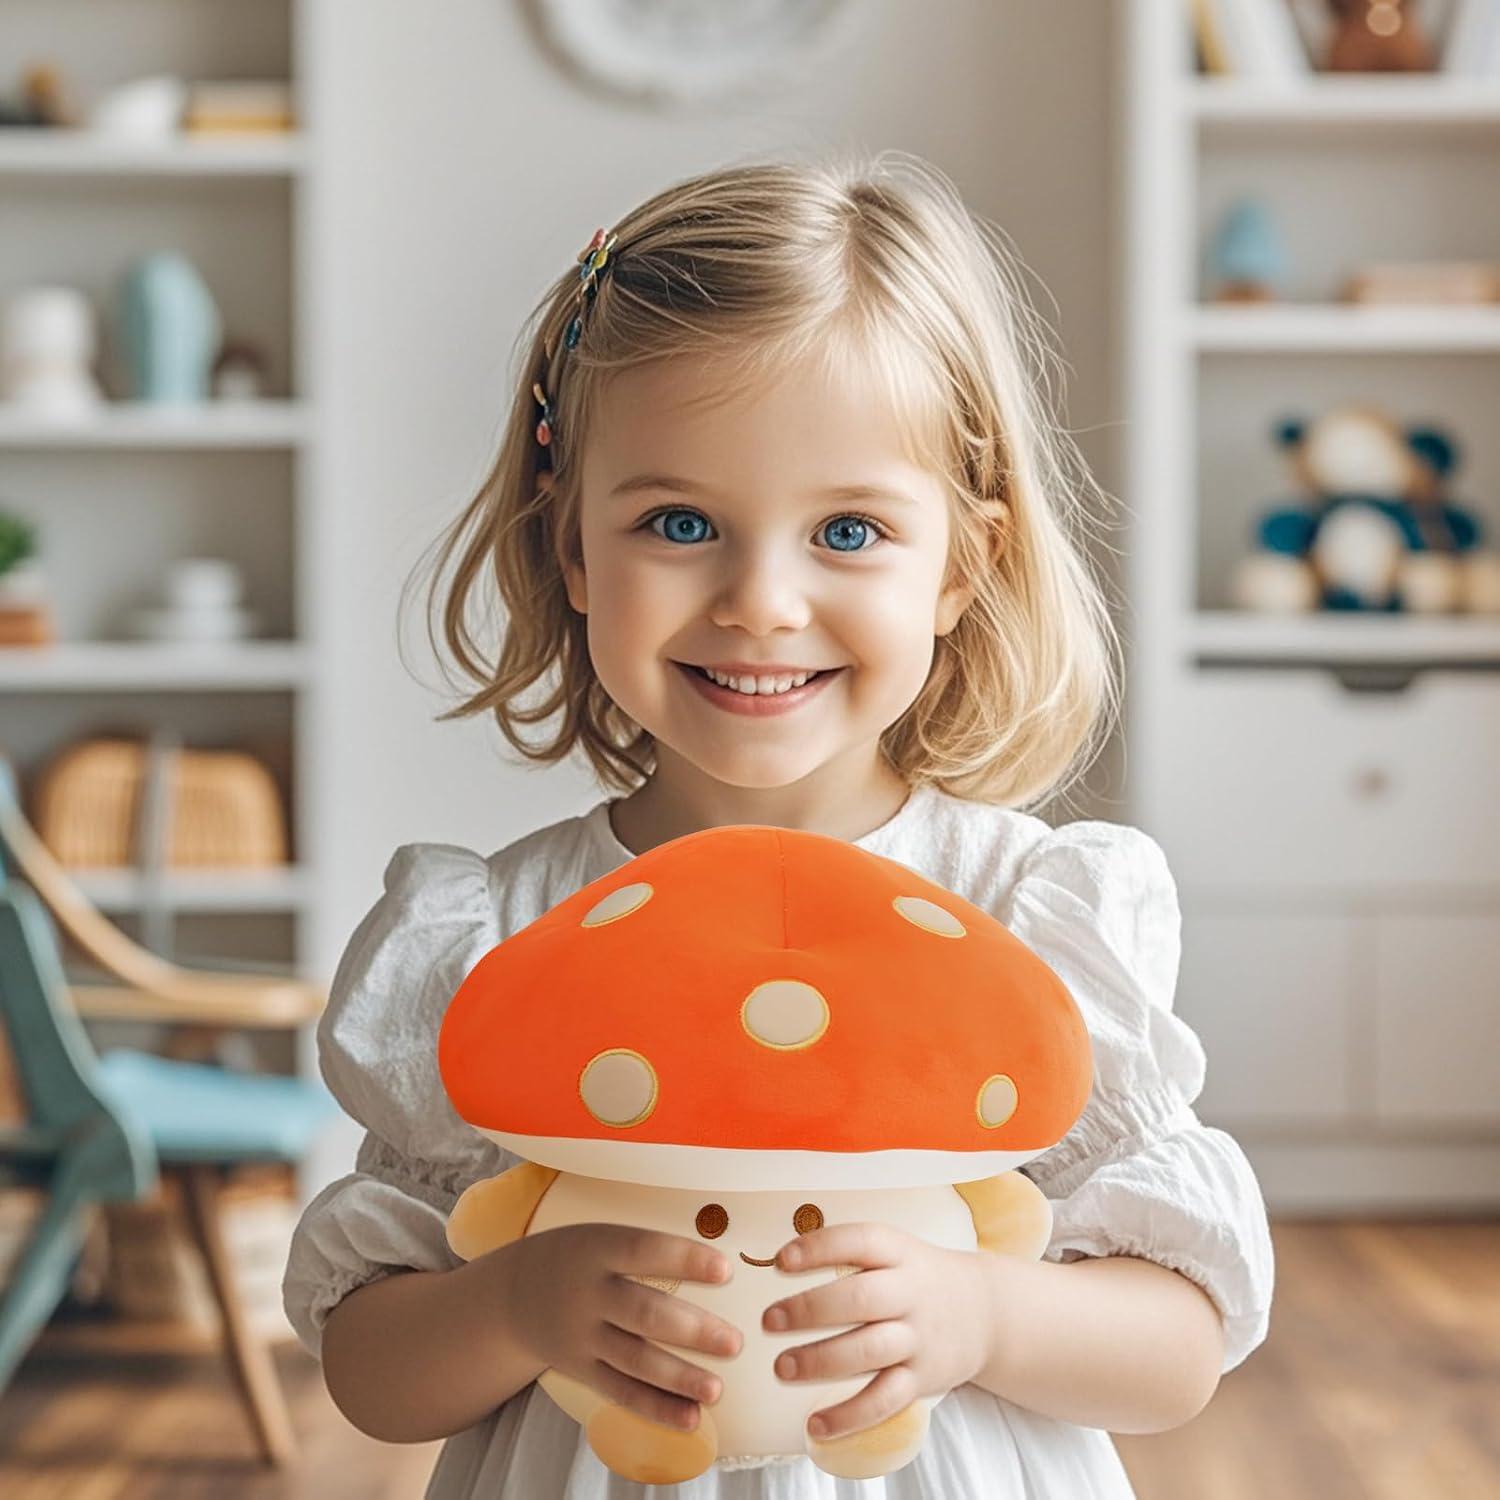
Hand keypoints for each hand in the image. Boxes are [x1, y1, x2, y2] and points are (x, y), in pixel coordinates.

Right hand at [491, 1222, 743, 1431]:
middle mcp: (587, 1294)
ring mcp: (582, 1336)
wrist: (512, 1295)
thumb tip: (721, 1264)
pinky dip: (656, 1408)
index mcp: (597, 1249)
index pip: (643, 1249)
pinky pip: (621, 1392)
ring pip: (634, 1360)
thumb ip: (648, 1249)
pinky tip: (690, 1419)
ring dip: (678, 1377)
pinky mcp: (581, 1370)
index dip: (684, 1259)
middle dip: (691, 1330)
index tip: (724, 1270)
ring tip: (716, 1390)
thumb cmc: (579, 1258)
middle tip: (734, 1342)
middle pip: (643, 1313)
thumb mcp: (601, 1236)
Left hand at [761, 1222, 995, 1442]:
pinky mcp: (922, 1379)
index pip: (859, 1242)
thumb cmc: (917, 1278)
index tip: (781, 1261)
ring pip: (868, 1351)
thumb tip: (780, 1260)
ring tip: (782, 1367)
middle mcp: (910, 1293)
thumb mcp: (894, 1250)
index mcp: (899, 1252)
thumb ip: (847, 1253)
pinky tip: (815, 1424)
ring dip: (820, 1361)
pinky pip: (884, 1401)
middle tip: (769, 1320)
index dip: (819, 1249)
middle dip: (810, 1310)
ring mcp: (917, 1338)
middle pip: (860, 1299)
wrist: (985, 1311)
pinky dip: (849, 1416)